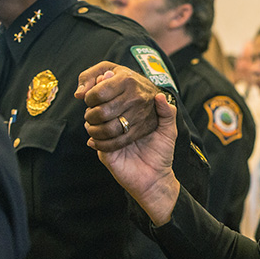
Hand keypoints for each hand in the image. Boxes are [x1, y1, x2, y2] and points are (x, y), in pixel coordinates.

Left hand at [76, 61, 160, 151]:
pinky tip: (95, 140)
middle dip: (90, 116)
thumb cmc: (123, 79)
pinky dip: (103, 144)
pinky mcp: (143, 129)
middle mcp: (135, 97)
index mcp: (126, 80)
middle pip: (102, 113)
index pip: (98, 94)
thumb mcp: (107, 68)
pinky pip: (119, 142)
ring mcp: (140, 114)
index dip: (88, 99)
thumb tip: (79, 95)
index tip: (90, 100)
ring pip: (110, 130)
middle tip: (90, 115)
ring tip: (92, 126)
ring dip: (94, 132)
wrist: (151, 91)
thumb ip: (88, 77)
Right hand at [95, 91, 180, 225]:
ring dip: (96, 116)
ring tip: (105, 116)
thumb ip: (167, 112)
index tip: (112, 80)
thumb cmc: (161, 153)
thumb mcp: (168, 130)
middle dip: (99, 101)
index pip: (114, 98)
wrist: (156, 178)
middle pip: (98, 106)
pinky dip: (97, 135)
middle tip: (105, 99)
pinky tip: (104, 133)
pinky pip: (95, 139)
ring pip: (92, 120)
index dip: (109, 88)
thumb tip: (160, 95)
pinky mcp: (104, 152)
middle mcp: (116, 124)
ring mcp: (107, 137)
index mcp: (129, 116)